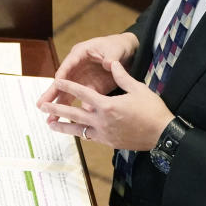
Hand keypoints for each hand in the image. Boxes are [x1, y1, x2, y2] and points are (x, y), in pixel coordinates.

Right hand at [36, 33, 138, 123]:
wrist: (127, 54)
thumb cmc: (117, 47)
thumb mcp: (115, 49)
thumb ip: (111, 57)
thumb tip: (108, 63)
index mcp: (80, 54)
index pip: (67, 65)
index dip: (61, 76)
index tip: (55, 86)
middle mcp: (77, 67)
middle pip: (62, 82)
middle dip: (52, 94)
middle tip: (41, 106)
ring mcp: (83, 79)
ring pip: (68, 94)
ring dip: (60, 106)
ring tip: (50, 120)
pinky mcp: (91, 89)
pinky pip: (82, 100)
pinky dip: (76, 110)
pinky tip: (70, 122)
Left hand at [38, 60, 174, 150]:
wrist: (162, 135)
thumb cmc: (152, 110)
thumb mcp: (138, 89)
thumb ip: (122, 76)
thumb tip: (112, 63)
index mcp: (108, 105)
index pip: (83, 93)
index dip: (68, 86)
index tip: (56, 81)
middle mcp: (102, 120)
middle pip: (73, 113)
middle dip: (56, 108)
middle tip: (42, 105)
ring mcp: (104, 133)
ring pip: (78, 129)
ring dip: (62, 126)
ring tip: (49, 124)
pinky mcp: (108, 142)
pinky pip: (89, 136)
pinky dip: (79, 132)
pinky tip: (72, 131)